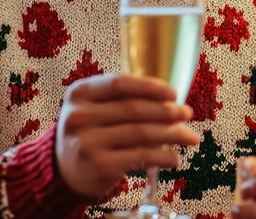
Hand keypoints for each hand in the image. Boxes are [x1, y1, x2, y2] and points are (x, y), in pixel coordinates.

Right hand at [55, 73, 200, 197]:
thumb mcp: (93, 108)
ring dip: (172, 134)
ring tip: (190, 136)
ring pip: (141, 133)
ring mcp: (88, 142)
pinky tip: (174, 158)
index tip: (173, 93)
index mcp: (79, 93)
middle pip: (134, 109)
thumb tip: (171, 100)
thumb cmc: (89, 132)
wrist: (65, 171)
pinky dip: (163, 156)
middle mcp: (79, 116)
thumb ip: (121, 98)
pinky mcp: (99, 165)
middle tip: (187, 113)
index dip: (150, 87)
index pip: (120, 83)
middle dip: (167, 111)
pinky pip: (141, 156)